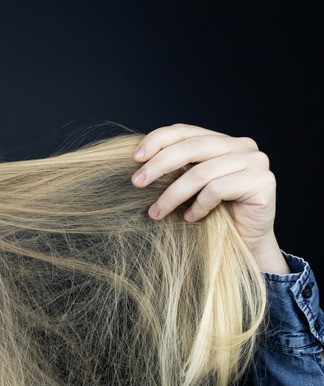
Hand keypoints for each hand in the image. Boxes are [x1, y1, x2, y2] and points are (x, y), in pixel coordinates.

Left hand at [131, 123, 289, 273]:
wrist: (248, 242)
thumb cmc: (215, 214)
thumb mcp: (192, 185)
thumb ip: (178, 167)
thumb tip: (139, 160)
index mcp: (223, 141)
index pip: (185, 131)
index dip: (158, 140)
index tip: (135, 158)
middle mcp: (242, 145)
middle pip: (191, 148)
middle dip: (159, 165)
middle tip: (137, 182)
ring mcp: (255, 162)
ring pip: (201, 173)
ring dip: (172, 195)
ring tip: (156, 213)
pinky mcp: (262, 182)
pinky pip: (217, 190)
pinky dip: (198, 206)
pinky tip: (190, 218)